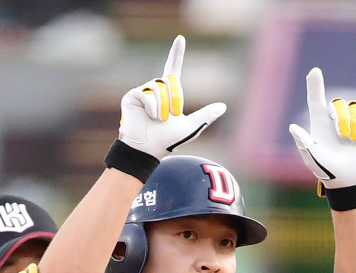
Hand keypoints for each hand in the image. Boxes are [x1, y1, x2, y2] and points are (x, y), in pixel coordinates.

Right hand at [119, 35, 226, 159]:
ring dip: (162, 106)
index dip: (177, 54)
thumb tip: (223, 106)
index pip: (173, 69)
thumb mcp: (190, 127)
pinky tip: (150, 117)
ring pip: (157, 87)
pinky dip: (152, 107)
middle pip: (169, 80)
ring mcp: (142, 92)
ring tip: (159, 120)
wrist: (147, 150)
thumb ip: (205, 116)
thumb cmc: (168, 141)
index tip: (181, 39)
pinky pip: (145, 94)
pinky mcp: (131, 97)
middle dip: (174, 98)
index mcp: (169, 94)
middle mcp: (155, 90)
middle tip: (171, 116)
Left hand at [289, 67, 355, 187]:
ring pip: (355, 106)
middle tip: (343, 136)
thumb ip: (303, 143)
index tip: (314, 71)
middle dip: (342, 117)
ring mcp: (351, 122)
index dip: (314, 85)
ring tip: (351, 140)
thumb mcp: (313, 159)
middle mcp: (335, 120)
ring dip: (354, 123)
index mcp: (319, 124)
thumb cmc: (327, 170)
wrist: (348, 181)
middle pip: (338, 103)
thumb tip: (293, 127)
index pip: (315, 100)